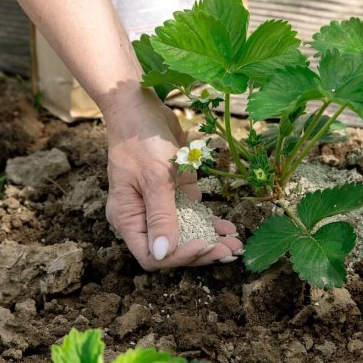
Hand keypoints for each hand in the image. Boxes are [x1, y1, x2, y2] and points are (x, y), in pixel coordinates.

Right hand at [103, 87, 242, 270]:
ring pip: (184, 236)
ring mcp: (158, 207)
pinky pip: (192, 217)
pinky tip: (229, 228)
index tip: (204, 245)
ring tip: (235, 245)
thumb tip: (162, 253)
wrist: (141, 106)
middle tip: (229, 251)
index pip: (151, 255)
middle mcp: (141, 218)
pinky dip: (209, 224)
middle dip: (200, 253)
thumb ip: (161, 216)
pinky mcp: (173, 194)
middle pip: (170, 249)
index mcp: (127, 218)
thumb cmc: (142, 140)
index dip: (178, 256)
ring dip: (209, 242)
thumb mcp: (154, 178)